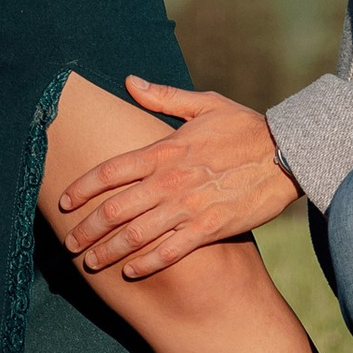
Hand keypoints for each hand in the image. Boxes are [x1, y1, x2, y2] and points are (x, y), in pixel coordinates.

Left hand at [53, 80, 300, 278]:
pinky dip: (146, 263)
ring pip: (136, 234)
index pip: (111, 170)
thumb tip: (129, 81)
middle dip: (88, 228)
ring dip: (109, 250)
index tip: (65, 202)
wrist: (287, 154)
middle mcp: (170, 180)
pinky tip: (130, 271)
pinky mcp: (209, 228)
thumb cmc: (244, 127)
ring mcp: (189, 206)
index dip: (83, 188)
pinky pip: (169, 251)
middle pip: (116, 208)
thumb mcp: (204, 104)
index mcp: (166, 149)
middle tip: (70, 243)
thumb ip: (162, 97)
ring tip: (90, 262)